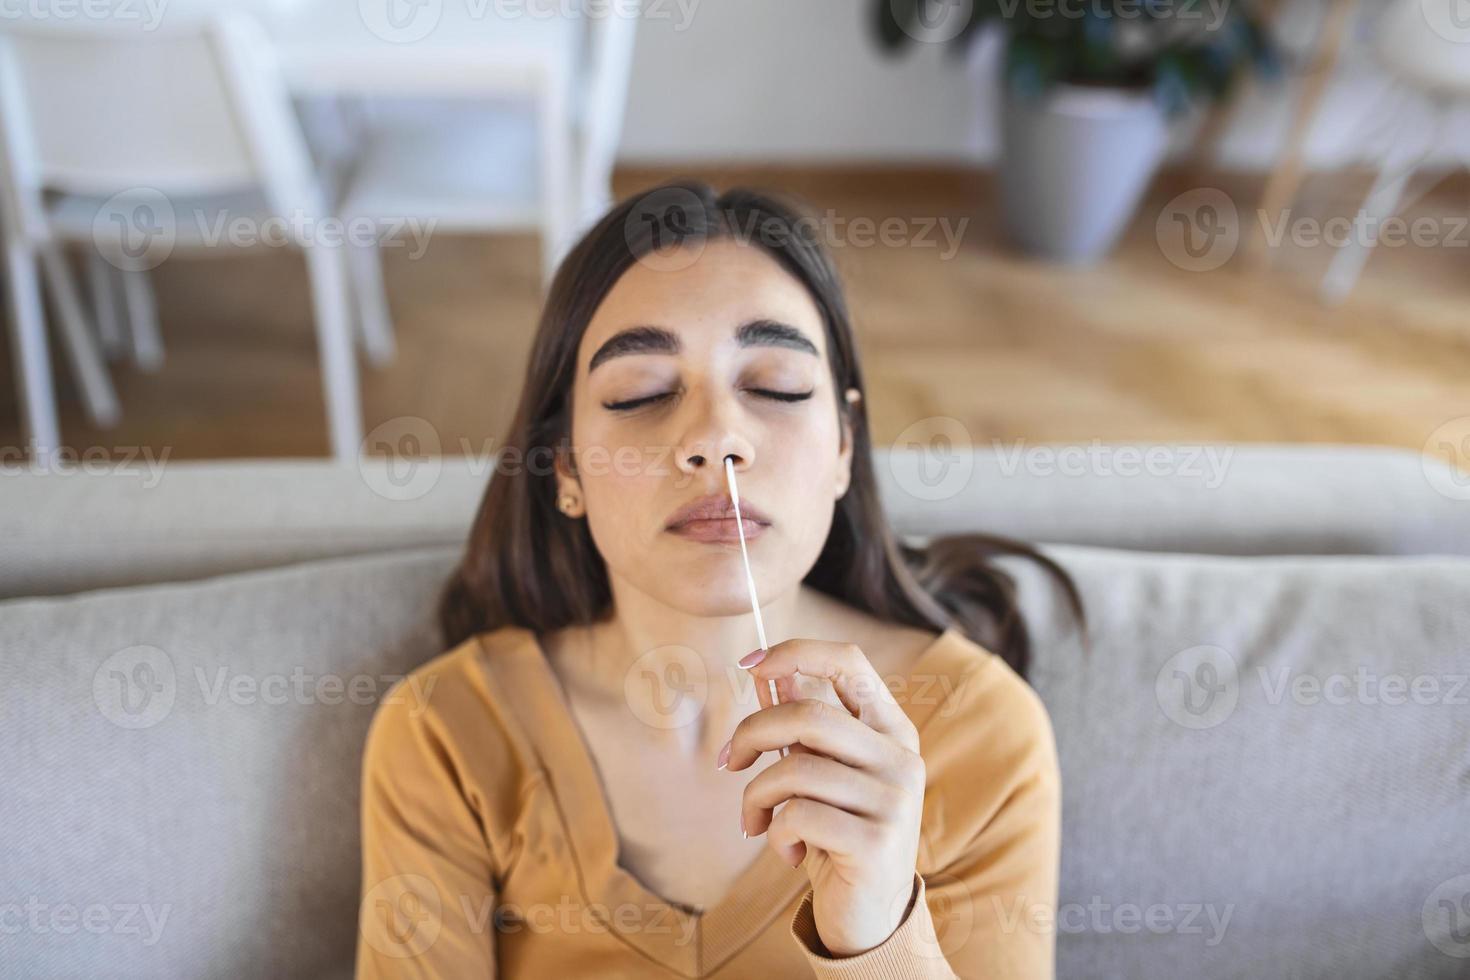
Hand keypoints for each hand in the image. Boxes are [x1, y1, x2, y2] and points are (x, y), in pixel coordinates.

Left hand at [720, 638, 925, 956]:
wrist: (870, 917)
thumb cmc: (839, 834)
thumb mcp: (821, 774)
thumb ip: (800, 726)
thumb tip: (763, 673)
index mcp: (892, 728)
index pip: (849, 662)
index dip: (795, 651)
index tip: (748, 663)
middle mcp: (902, 757)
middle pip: (809, 713)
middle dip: (752, 732)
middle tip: (728, 761)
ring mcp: (895, 800)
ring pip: (795, 769)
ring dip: (755, 796)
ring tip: (754, 821)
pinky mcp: (877, 843)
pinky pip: (798, 816)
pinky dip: (775, 834)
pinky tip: (789, 853)